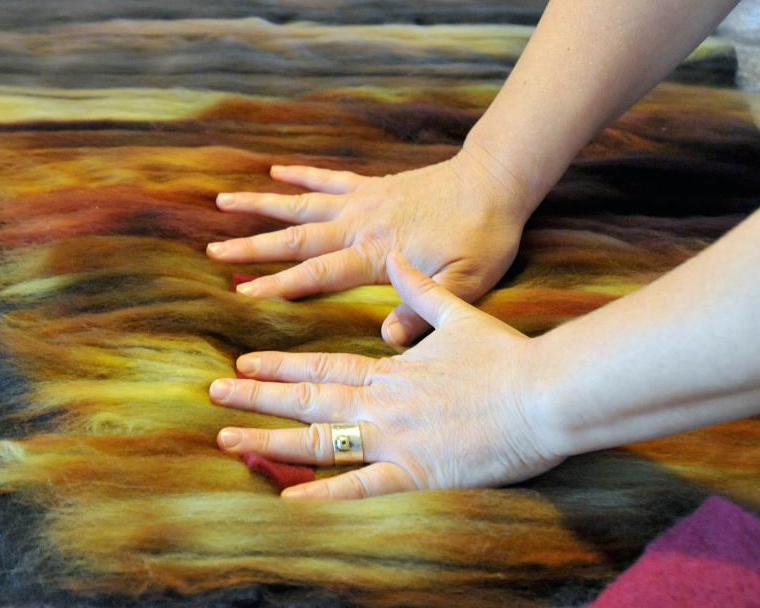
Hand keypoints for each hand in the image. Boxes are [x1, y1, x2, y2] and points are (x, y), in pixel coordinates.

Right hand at [206, 149, 529, 343]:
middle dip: (251, 246)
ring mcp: (363, 201)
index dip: (277, 284)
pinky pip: (329, 178)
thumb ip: (425, 310)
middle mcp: (359, 225)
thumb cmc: (483, 236)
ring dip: (261, 205)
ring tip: (221, 202)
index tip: (240, 292)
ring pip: (301, 204)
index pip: (316, 273)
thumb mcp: (467, 283)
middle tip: (212, 251)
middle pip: (295, 238)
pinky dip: (300, 175)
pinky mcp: (373, 185)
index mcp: (376, 254)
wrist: (495, 182)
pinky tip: (274, 172)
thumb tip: (387, 337)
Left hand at [208, 252, 562, 498]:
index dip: (280, 365)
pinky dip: (323, 493)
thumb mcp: (460, 313)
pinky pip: (361, 486)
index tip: (244, 361)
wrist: (545, 393)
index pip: (322, 366)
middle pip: (307, 399)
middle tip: (214, 393)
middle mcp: (381, 404)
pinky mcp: (416, 472)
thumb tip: (395, 262)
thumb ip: (421, 291)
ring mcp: (394, 438)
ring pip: (319, 440)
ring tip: (227, 437)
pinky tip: (287, 497)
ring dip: (270, 439)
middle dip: (257, 395)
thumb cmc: (507, 356)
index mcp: (390, 370)